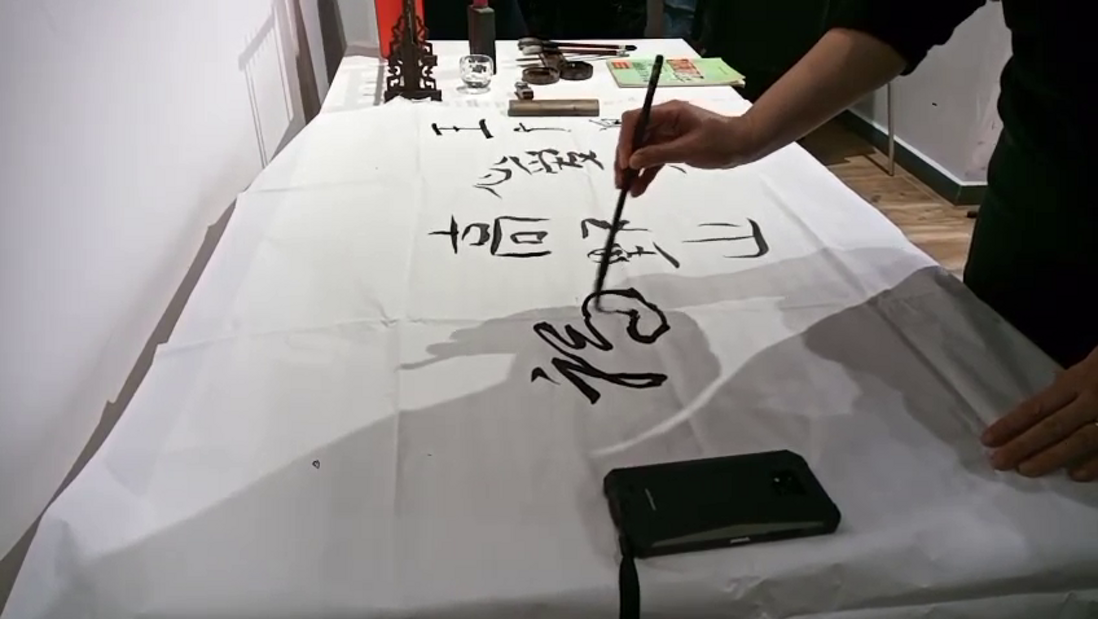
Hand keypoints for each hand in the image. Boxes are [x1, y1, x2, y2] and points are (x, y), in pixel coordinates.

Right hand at [614, 100, 761, 196]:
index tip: (625, 163)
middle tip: (620, 181)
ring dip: (633, 170)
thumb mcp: (690, 148)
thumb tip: (633, 161)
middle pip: (635, 137)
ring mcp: (667, 135)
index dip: (626, 140)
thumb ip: (660, 154)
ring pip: (642, 151)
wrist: (743, 145)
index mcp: (668, 112)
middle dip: (625, 158)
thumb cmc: (721, 141)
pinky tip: (638, 189)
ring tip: (626, 190)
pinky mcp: (672, 148)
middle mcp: (664, 121)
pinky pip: (653, 161)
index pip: (636, 120)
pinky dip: (645, 174)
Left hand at [982, 346, 1097, 480]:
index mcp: (1080, 379)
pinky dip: (1094, 466)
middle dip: (1022, 446)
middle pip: (1052, 427)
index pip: (1038, 406)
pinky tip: (1074, 476)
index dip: (1011, 424)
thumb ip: (1073, 378)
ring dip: (1050, 459)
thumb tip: (1051, 388)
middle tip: (997, 463)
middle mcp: (1094, 399)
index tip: (987, 439)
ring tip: (1025, 471)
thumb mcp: (1094, 360)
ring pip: (1079, 442)